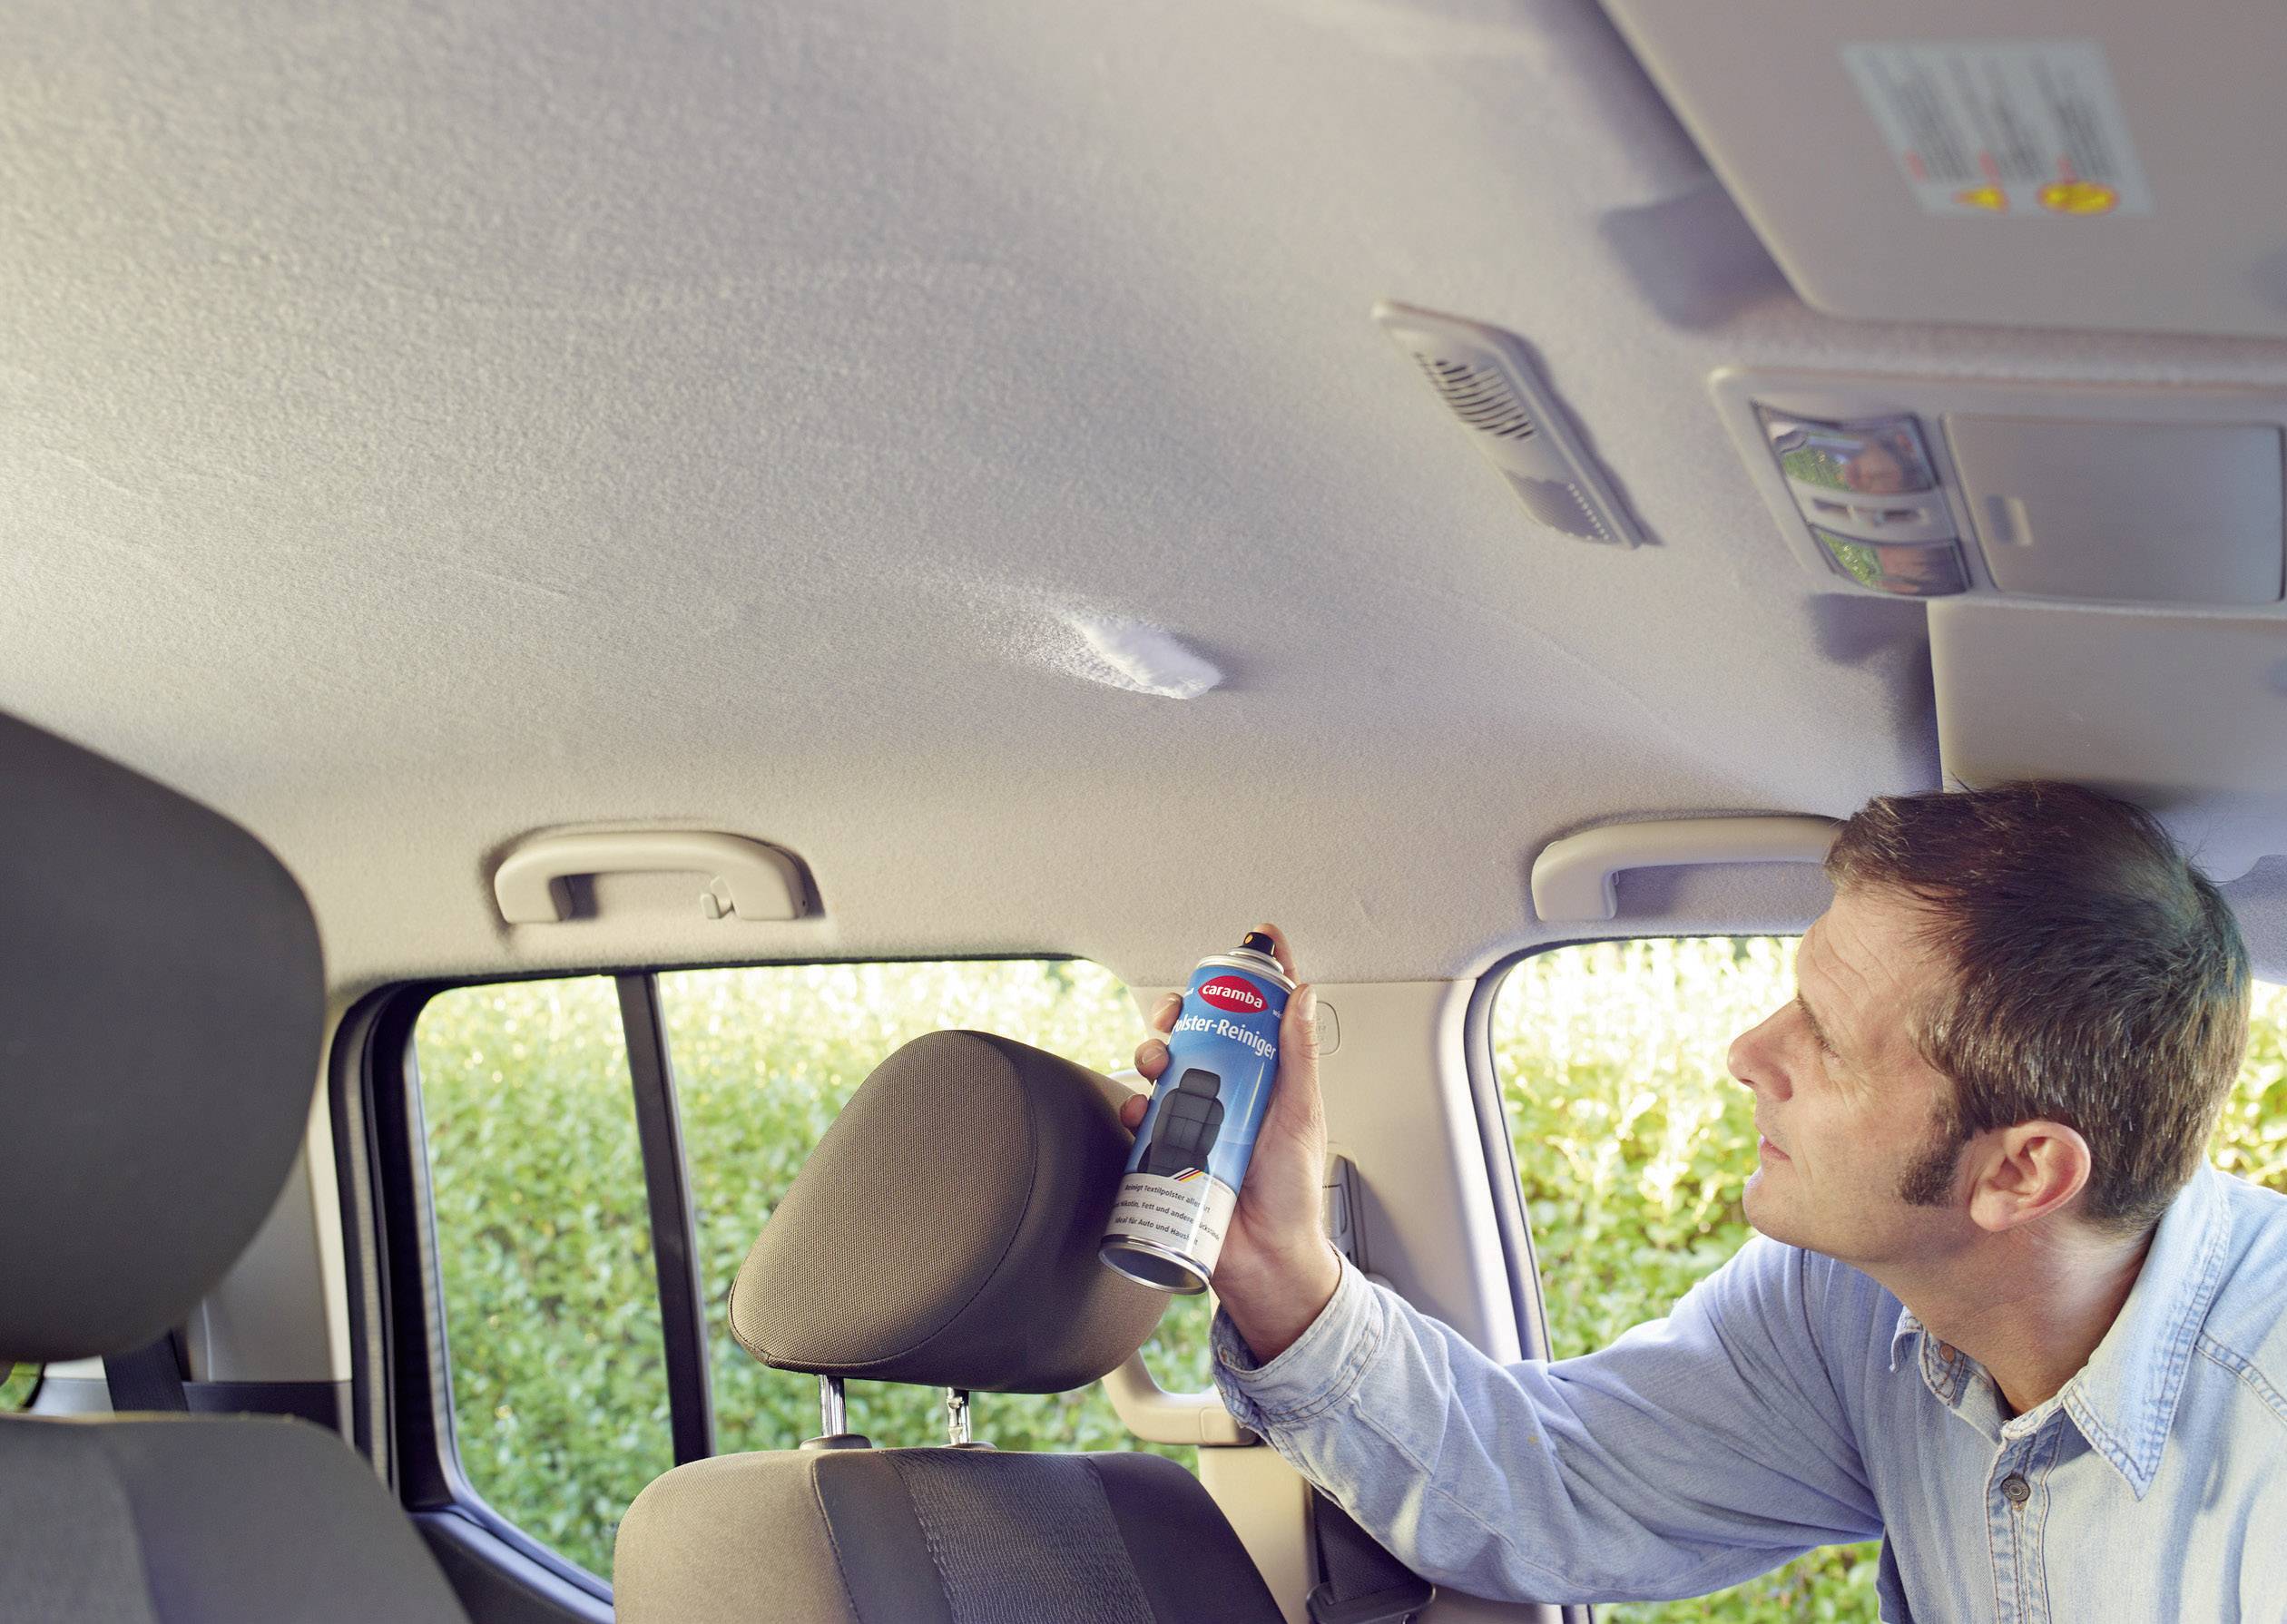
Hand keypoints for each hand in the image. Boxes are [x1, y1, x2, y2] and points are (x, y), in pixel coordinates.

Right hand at [1123, 923, 1341, 1361]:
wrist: (1266, 1259)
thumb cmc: (1294, 1194)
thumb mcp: (1302, 1116)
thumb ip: (1299, 1056)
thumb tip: (1302, 994)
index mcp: (1269, 1079)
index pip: (1263, 1014)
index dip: (1255, 975)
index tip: (1255, 938)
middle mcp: (1231, 1092)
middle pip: (1200, 1032)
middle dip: (1183, 1012)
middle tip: (1177, 1011)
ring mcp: (1198, 1118)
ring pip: (1165, 1067)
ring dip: (1152, 1053)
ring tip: (1157, 1062)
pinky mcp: (1169, 1149)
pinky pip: (1141, 1117)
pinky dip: (1133, 1106)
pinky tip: (1139, 1110)